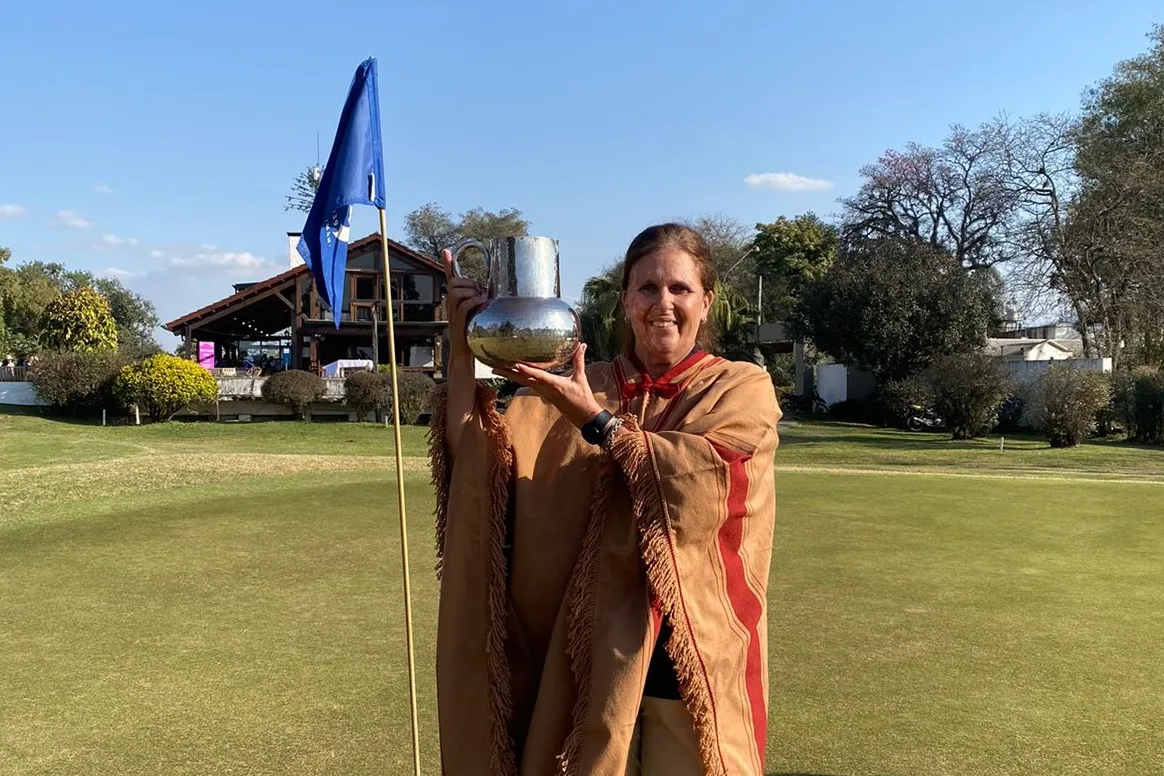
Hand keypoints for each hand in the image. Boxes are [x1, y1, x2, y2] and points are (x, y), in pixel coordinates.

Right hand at [443, 248, 486, 365]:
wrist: (465, 352)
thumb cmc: (472, 332)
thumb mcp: (477, 313)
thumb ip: (480, 302)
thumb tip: (490, 292)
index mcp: (455, 300)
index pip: (450, 278)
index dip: (447, 264)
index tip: (446, 251)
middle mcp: (451, 304)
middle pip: (454, 282)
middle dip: (468, 282)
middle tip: (480, 292)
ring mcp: (453, 313)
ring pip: (457, 291)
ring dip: (471, 292)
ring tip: (481, 300)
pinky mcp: (457, 322)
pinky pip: (463, 305)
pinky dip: (473, 302)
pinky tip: (482, 305)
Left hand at [492, 343, 603, 428]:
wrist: (584, 417)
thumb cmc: (583, 398)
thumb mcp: (580, 378)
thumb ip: (579, 360)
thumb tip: (582, 345)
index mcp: (554, 385)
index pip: (538, 376)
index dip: (527, 370)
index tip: (515, 365)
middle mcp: (545, 390)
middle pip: (523, 380)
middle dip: (508, 373)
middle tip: (493, 367)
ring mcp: (544, 394)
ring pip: (524, 383)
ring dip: (511, 376)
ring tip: (497, 369)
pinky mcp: (544, 395)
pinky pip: (529, 385)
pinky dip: (520, 379)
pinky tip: (514, 375)